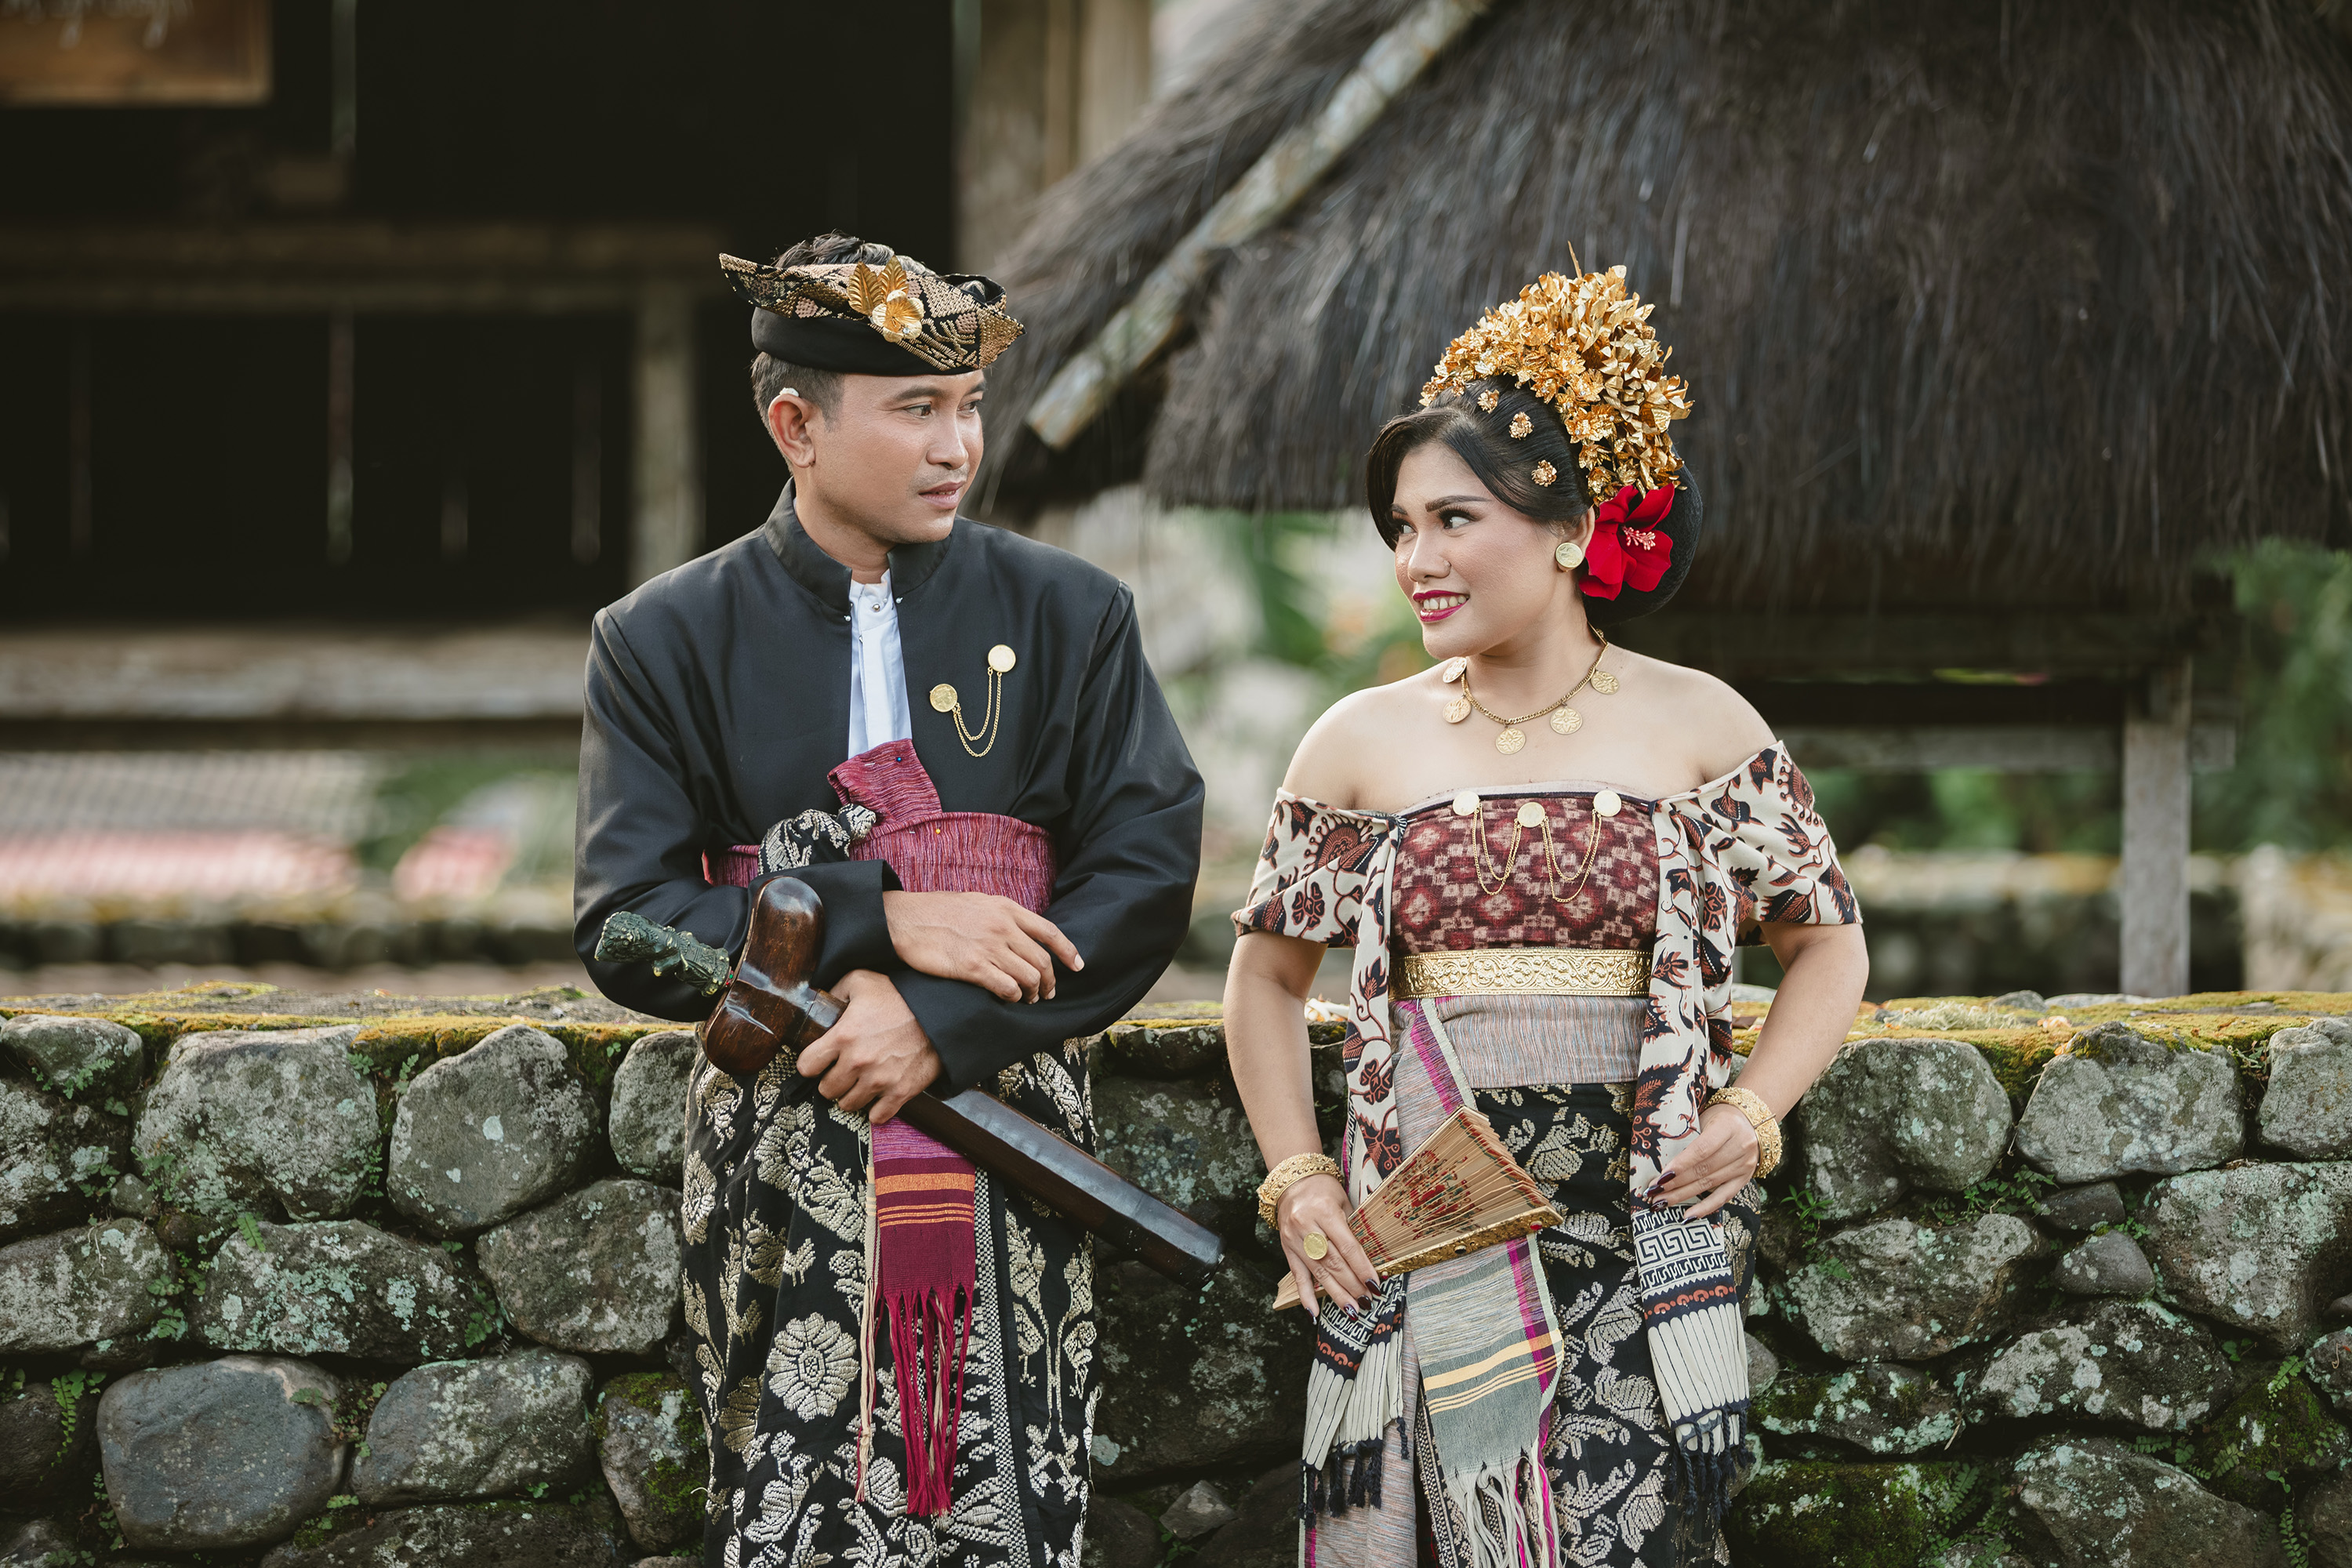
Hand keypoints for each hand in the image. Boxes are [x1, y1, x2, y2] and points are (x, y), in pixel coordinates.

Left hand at [795, 969, 942, 1122]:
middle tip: (841, 1071)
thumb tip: (822, 1000)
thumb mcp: (862, 980)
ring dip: (851, 1095)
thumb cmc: (901, 995)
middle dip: (831, 1080)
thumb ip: (836, 990)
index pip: (807, 1066)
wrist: (942, 1012)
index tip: (818, 1061)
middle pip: (826, 1090)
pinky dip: (876, 1109)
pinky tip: (878, 1096)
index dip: (811, 1063)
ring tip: (859, 1082)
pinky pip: (878, 1116)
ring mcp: (879, 1080)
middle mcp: (858, 1062)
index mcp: (843, 1036)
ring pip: (848, 1105)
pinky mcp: (900, 1092)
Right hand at [883, 890, 1081, 1003]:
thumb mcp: (976, 901)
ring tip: (1028, 1000)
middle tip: (1047, 993)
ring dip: (1033, 993)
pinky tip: (1009, 999)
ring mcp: (989, 947)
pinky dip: (1014, 997)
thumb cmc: (937, 911)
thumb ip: (1001, 915)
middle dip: (1050, 982)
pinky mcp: (973, 967)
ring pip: (1029, 977)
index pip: (1049, 932)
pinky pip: (1007, 988)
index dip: (1068, 951)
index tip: (1078, 966)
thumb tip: (1020, 931)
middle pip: (1042, 961)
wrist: (904, 920)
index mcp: (1006, 908)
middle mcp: (1002, 926)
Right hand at [1276, 1173, 1379, 1313]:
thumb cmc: (1323, 1190)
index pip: (1347, 1247)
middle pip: (1333, 1263)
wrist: (1292, 1180)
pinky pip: (1297, 1275)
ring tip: (1351, 1310)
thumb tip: (1370, 1260)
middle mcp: (1306, 1226)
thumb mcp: (1343, 1202)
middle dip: (1352, 1285)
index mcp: (1324, 1212)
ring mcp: (1294, 1239)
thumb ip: (1353, 1228)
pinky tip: (1314, 1312)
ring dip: (1335, 1294)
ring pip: (1318, 1273)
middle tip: (1366, 1301)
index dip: (1362, 1268)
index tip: (1375, 1285)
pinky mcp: (1286, 1248)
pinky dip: (1305, 1296)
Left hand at [1644, 1102, 1758, 1218]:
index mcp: (1728, 1126)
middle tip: (1654, 1192)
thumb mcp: (1705, 1118)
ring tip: (1662, 1202)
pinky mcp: (1745, 1179)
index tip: (1661, 1176)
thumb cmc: (1720, 1119)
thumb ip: (1689, 1137)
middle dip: (1675, 1183)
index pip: (1702, 1149)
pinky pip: (1723, 1197)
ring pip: (1709, 1184)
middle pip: (1704, 1169)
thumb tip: (1661, 1161)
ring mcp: (1745, 1165)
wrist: (1751, 1121)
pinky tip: (1688, 1216)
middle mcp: (1740, 1146)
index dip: (1681, 1164)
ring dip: (1683, 1195)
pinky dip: (1705, 1207)